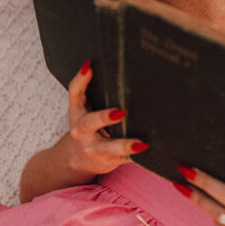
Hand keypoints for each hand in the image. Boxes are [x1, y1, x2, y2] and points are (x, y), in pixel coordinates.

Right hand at [62, 60, 148, 179]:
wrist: (77, 159)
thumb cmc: (86, 127)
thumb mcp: (82, 108)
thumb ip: (88, 89)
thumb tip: (103, 64)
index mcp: (77, 113)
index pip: (74, 93)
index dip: (81, 79)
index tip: (90, 66)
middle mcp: (82, 131)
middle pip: (90, 123)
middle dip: (104, 117)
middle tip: (121, 112)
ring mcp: (94, 149)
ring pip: (109, 149)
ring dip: (125, 145)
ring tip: (141, 144)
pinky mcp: (108, 161)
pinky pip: (123, 160)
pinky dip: (135, 157)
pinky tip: (149, 152)